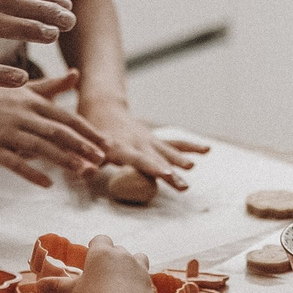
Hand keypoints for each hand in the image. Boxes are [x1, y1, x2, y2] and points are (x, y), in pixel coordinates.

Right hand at [0, 71, 107, 186]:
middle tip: (103, 160)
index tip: (107, 144)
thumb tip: (77, 74)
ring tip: (84, 171)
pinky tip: (47, 183)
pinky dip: (31, 173)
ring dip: (64, 159)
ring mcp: (6, 131)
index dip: (88, 131)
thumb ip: (52, 86)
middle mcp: (23, 114)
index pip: (66, 118)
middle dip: (82, 146)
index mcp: (33, 101)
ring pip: (40, 146)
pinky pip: (13, 162)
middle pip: (58, 132)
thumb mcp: (23, 89)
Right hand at [35, 234, 155, 292]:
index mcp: (101, 252)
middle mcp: (121, 254)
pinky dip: (139, 282)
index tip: (91, 257)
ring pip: (137, 257)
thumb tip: (38, 286)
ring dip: (131, 265)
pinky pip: (144, 277)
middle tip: (103, 275)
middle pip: (118, 249)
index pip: (100, 239)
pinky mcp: (148, 281)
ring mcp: (138, 267)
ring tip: (122, 280)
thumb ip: (56, 287)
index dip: (95, 247)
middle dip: (111, 258)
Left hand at [79, 90, 206, 192]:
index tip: (165, 174)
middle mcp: (137, 142)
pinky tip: (207, 150)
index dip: (152, 166)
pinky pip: (174, 144)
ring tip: (193, 168)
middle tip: (183, 183)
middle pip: (157, 158)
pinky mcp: (155, 140)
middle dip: (170, 170)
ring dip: (181, 159)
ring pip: (168, 149)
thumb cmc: (91, 134)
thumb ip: (87, 162)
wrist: (103, 109)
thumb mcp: (85, 147)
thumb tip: (86, 173)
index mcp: (120, 146)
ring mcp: (148, 140)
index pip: (138, 158)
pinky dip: (190, 146)